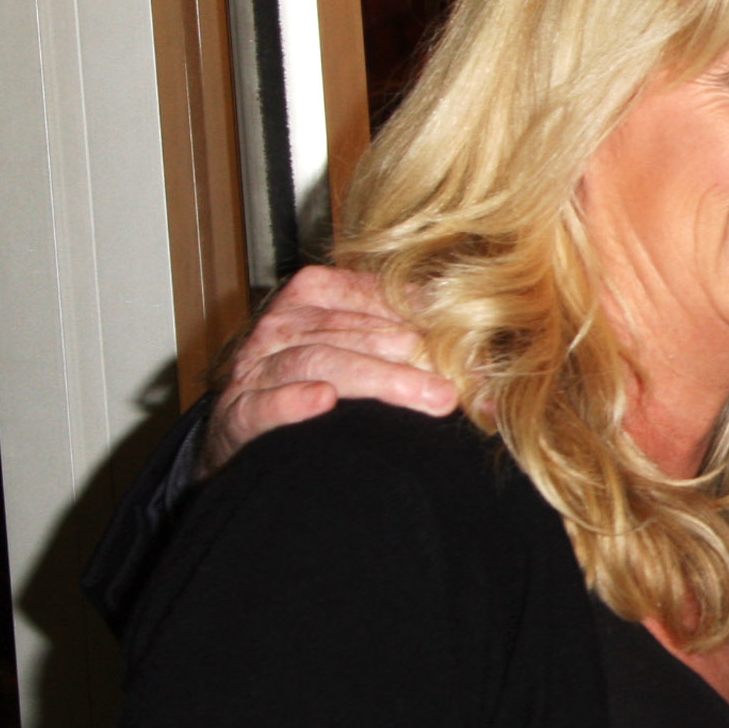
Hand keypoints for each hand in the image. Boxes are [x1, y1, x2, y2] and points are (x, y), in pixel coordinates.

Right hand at [199, 266, 453, 477]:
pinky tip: (324, 402)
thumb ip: (416, 352)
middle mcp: (285, 324)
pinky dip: (293, 401)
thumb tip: (490, 380)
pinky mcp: (238, 411)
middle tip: (464, 384)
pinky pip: (265, 402)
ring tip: (431, 396)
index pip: (381, 298)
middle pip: (359, 332)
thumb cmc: (315, 384)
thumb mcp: (362, 354)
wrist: (245, 432)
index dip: (433, 323)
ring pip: (323, 360)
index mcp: (317, 295)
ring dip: (381, 378)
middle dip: (418, 358)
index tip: (476, 349)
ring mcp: (257, 366)